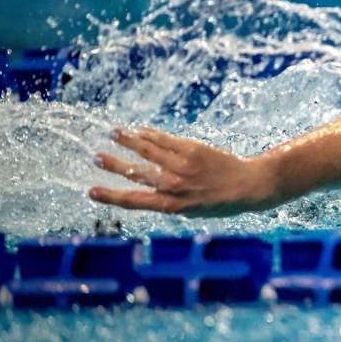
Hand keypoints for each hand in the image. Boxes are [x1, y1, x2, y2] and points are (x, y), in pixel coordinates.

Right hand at [89, 127, 276, 216]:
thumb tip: (147, 192)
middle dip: (114, 164)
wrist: (248, 186)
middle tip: (96, 157)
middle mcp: (174, 186)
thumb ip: (168, 202)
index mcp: (172, 205)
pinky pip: (166, 140)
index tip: (92, 191)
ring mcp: (183, 166)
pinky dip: (150, 134)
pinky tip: (140, 130)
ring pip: (148, 150)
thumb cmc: (220, 202)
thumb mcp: (191, 211)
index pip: (133, 201)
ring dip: (128, 141)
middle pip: (136, 172)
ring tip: (114, 134)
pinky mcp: (193, 150)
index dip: (110, 196)